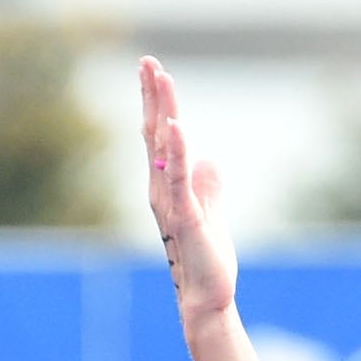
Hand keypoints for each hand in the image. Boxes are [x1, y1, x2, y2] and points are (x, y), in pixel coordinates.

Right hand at [136, 58, 238, 323]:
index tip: (154, 70)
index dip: (156, 102)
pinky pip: (179, 178)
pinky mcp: (186, 216)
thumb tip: (211, 161)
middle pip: (154, 133)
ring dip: (162, 111)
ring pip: (164, 149)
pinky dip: (177, 151)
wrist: (208, 300)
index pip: (159, 136)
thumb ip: (209, 187)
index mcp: (168, 186)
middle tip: (148, 60)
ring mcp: (171, 203)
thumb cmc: (207, 262)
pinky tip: (176, 125)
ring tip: (161, 78)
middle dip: (151, 96)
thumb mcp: (212, 214)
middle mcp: (161, 190)